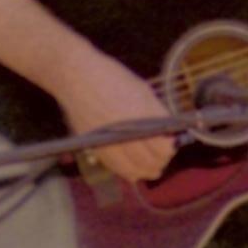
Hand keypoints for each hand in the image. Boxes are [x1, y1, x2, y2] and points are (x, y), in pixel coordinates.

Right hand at [55, 45, 179, 183]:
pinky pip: (117, 168)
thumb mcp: (142, 90)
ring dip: (147, 170)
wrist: (75, 77)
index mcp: (138, 116)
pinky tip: (135, 166)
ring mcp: (108, 143)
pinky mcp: (95, 148)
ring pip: (134, 171)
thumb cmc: (111, 77)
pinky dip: (129, 171)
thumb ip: (158, 114)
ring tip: (153, 164)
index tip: (172, 143)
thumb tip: (171, 133)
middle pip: (150, 162)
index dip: (170, 148)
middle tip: (164, 153)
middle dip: (161, 160)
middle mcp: (123, 133)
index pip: (162, 148)